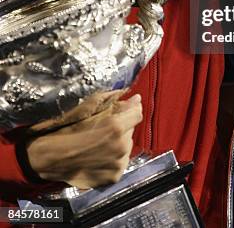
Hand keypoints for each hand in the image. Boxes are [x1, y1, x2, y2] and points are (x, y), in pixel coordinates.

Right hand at [26, 93, 142, 188]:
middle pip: (131, 130)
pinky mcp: (114, 178)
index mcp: (116, 127)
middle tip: (104, 129)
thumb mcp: (90, 108)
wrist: (51, 158)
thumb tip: (136, 99)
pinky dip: (114, 158)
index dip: (131, 109)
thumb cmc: (68, 129)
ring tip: (100, 144)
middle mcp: (122, 146)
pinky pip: (120, 162)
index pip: (138, 113)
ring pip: (127, 146)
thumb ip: (116, 102)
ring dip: (119, 143)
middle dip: (122, 126)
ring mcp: (119, 164)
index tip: (124, 109)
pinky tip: (99, 157)